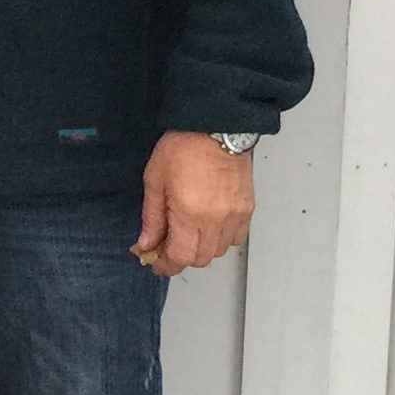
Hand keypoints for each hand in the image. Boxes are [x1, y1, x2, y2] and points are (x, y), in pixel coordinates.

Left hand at [132, 133, 254, 276]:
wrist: (216, 128)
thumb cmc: (181, 149)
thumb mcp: (154, 181)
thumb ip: (152, 217)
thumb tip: (147, 243)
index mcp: (191, 214)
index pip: (181, 257)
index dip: (166, 266)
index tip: (155, 264)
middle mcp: (217, 220)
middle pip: (200, 259)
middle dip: (181, 258)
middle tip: (165, 247)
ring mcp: (236, 216)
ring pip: (218, 251)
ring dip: (200, 250)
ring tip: (185, 234)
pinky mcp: (247, 210)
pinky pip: (235, 239)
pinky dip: (219, 240)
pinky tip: (207, 227)